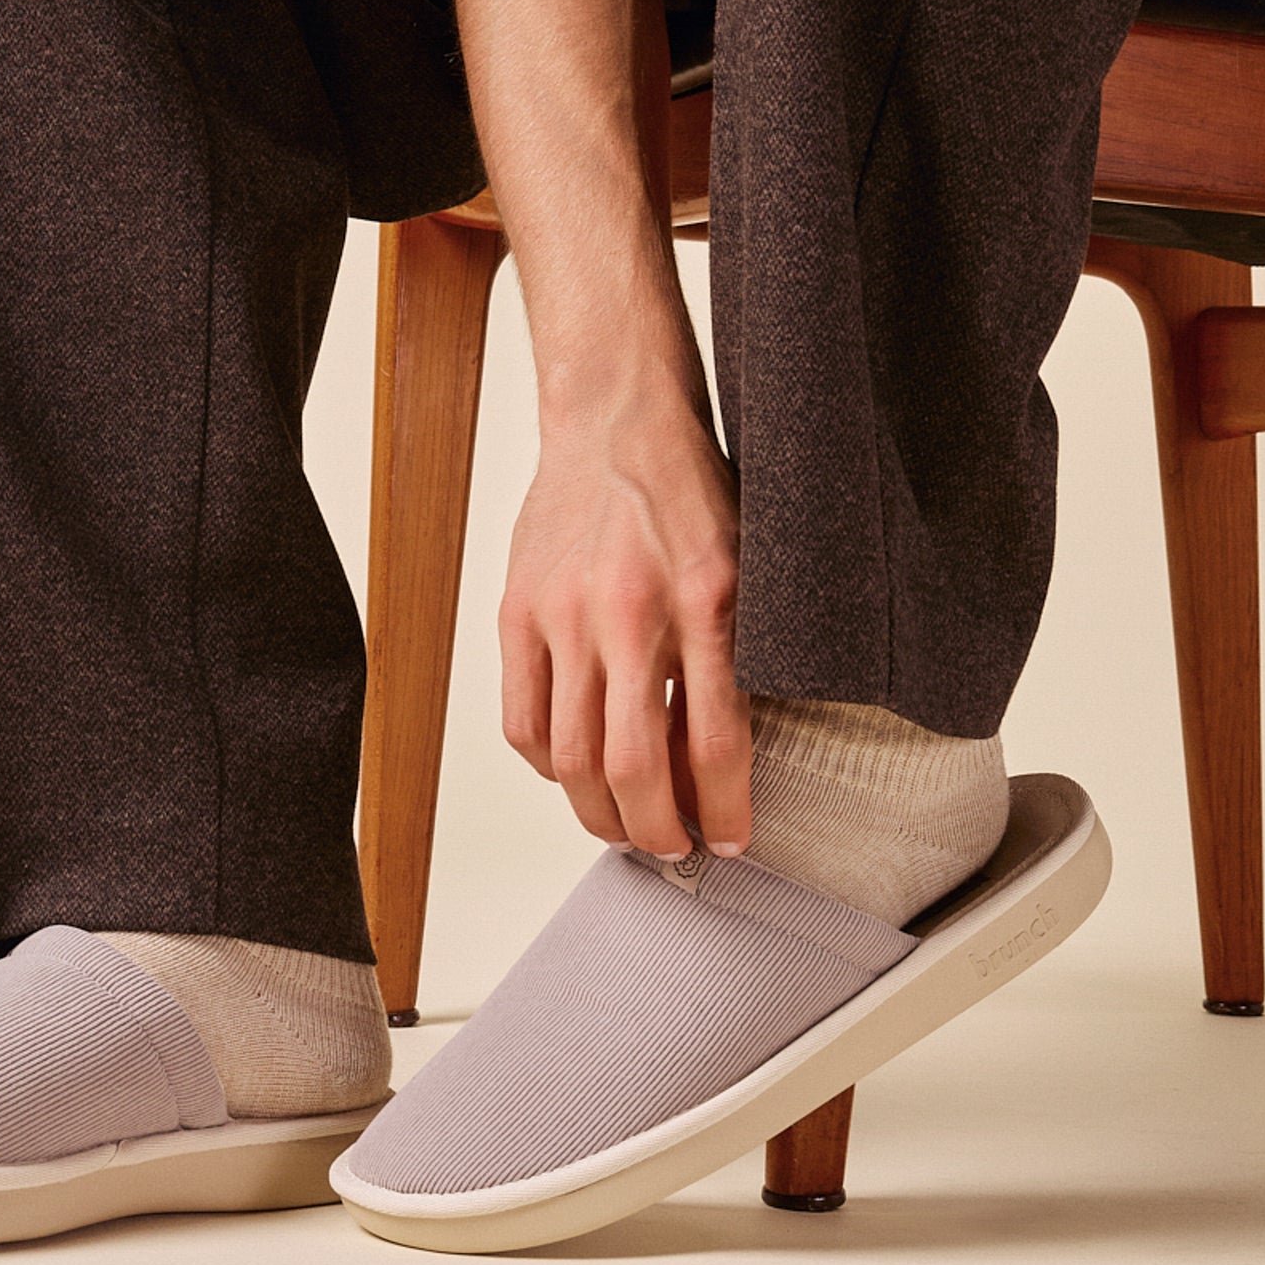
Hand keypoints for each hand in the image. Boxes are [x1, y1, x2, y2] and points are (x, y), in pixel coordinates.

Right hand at [498, 384, 751, 859]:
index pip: (716, 739)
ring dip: (598, 813)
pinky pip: (522, 719)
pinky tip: (574, 769)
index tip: (730, 837)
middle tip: (675, 846)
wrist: (615, 417)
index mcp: (707, 598)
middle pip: (631, 766)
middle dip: (657, 831)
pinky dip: (547, 765)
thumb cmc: (689, 490)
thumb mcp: (746, 565)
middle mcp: (632, 610)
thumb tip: (728, 759)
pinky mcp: (517, 610)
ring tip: (624, 824)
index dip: (725, 809)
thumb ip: (740, 654)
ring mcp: (565, 613)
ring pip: (567, 757)